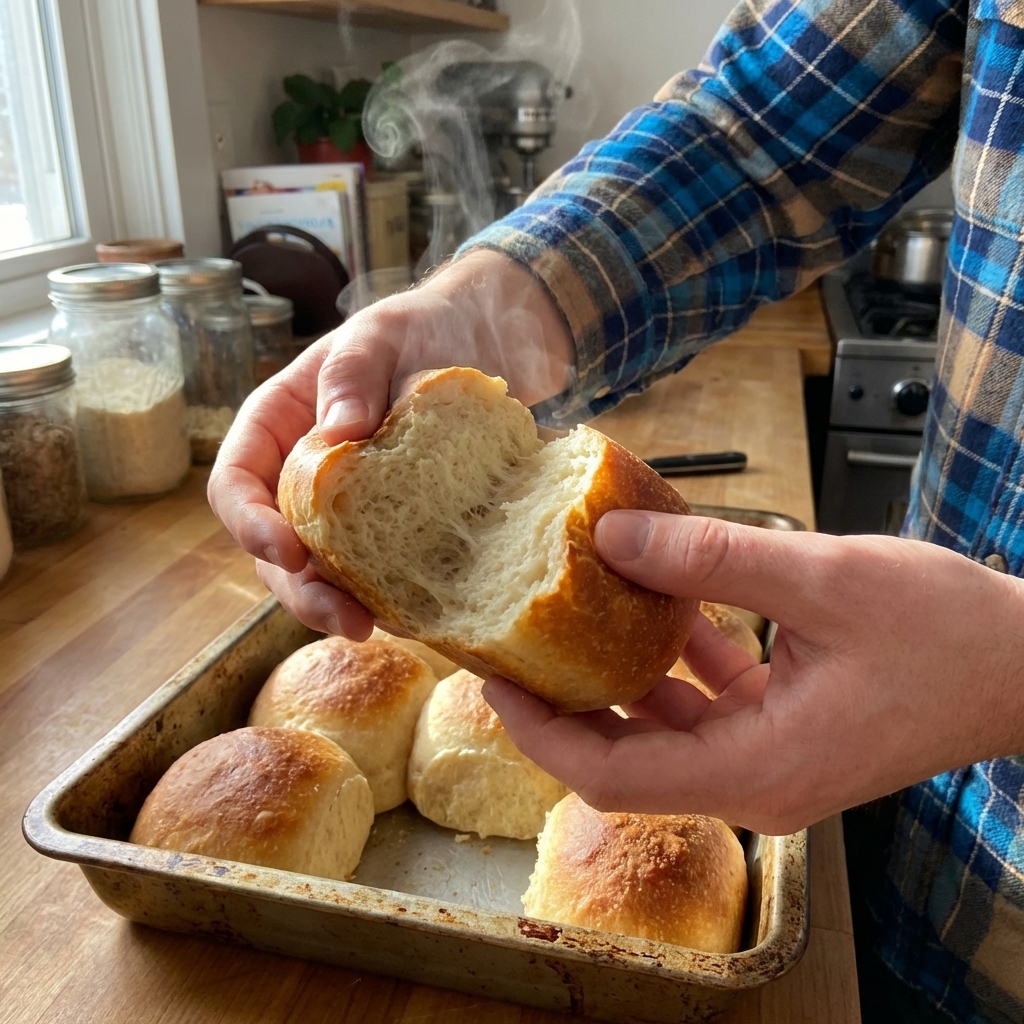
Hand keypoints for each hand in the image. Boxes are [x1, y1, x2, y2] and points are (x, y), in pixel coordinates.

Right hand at [207, 250, 572, 635]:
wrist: (485, 339)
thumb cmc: (420, 327)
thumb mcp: (381, 334)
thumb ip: (353, 375)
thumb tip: (334, 434)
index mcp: (278, 426)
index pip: (237, 484)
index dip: (250, 525)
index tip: (287, 551)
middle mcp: (303, 475)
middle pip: (276, 547)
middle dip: (300, 589)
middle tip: (344, 617)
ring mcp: (348, 506)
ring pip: (324, 570)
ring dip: (343, 604)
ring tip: (379, 626)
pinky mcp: (394, 525)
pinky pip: (379, 568)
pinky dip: (390, 593)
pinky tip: (417, 612)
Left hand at [484, 511, 1023, 833]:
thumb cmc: (949, 634)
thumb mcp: (823, 577)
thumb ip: (710, 558)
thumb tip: (614, 536)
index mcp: (757, 769)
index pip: (612, 775)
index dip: (542, 732)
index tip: (493, 681)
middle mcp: (755, 782)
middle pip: (626, 758)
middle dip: (565, 705)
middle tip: (516, 645)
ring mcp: (770, 762)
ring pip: (663, 731)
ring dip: (617, 678)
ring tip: (567, 619)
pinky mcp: (786, 732)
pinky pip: (707, 706)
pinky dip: (676, 663)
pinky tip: (661, 604)